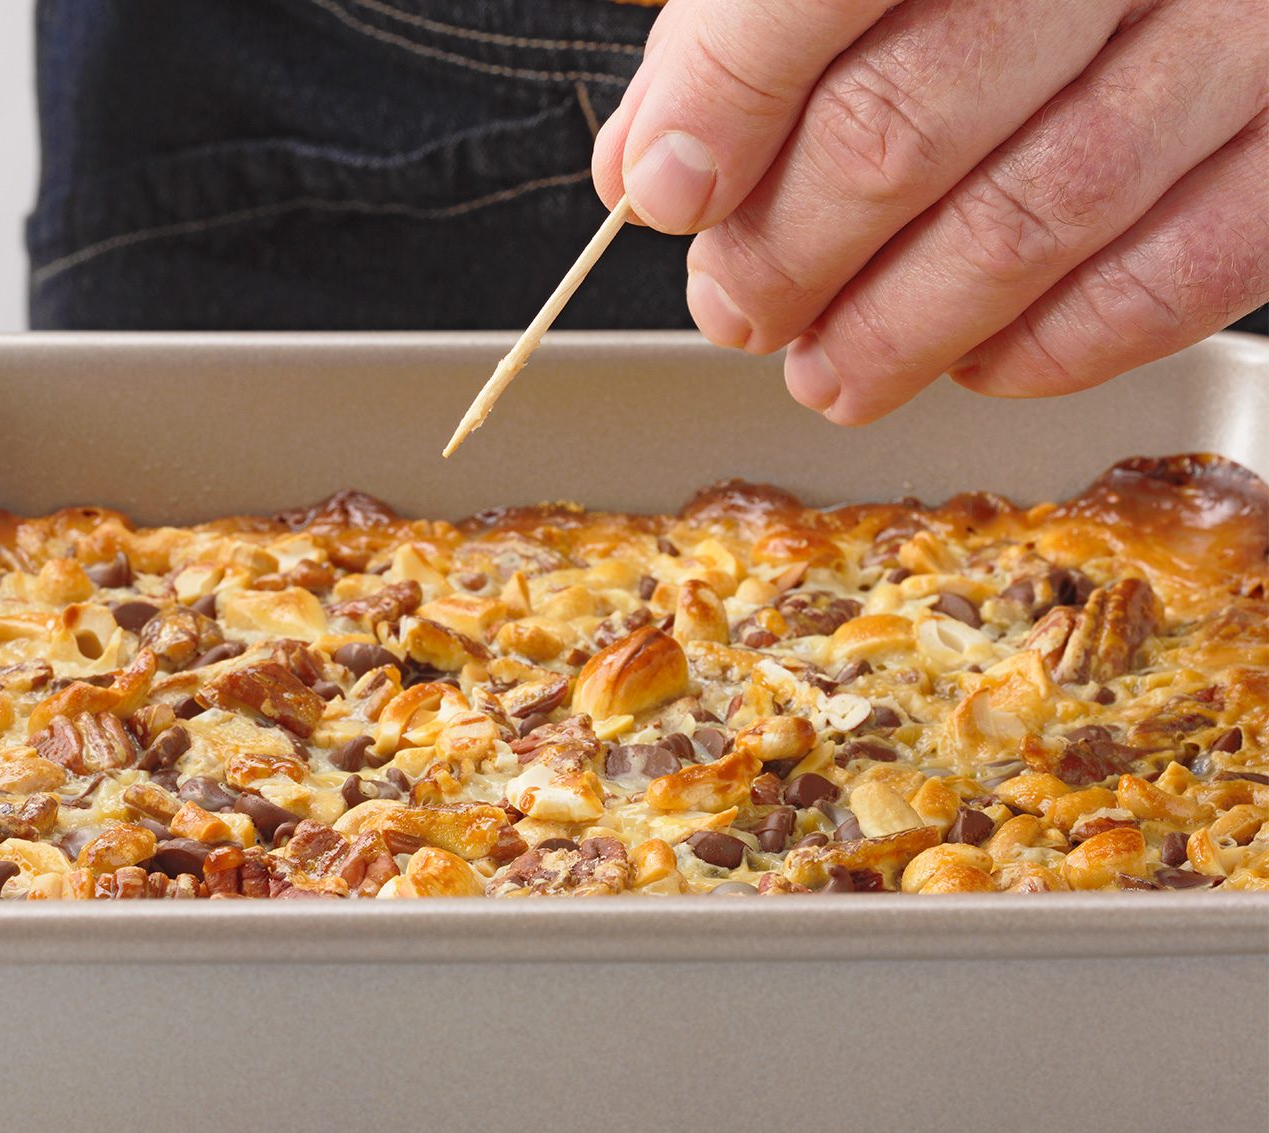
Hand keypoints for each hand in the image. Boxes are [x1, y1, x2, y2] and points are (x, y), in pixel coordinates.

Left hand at [593, 0, 1268, 422]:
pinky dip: (1052, 346)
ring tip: (830, 368)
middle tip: (738, 308)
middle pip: (904, 126)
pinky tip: (978, 359)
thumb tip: (653, 161)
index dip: (721, 102)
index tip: (667, 191)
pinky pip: (1176, 274)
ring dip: (899, 329)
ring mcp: (1236, 33)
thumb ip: (743, 18)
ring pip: (1032, 218)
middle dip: (788, 253)